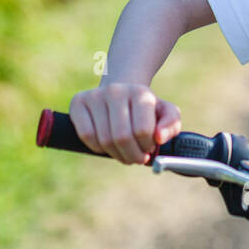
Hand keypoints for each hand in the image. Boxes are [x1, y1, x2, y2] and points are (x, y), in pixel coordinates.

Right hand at [68, 83, 182, 164]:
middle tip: (136, 158)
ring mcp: (95, 95)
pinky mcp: (78, 102)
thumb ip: (171, 124)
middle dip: (132, 155)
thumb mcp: (166, 113)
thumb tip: (159, 138)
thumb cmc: (145, 109)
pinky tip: (106, 145)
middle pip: (122, 137)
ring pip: (104, 140)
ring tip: (124, 152)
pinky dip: (97, 148)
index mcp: (140, 93)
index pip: (142, 130)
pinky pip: (86, 136)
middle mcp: (116, 91)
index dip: (146, 147)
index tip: (149, 148)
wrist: (120, 94)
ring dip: (116, 154)